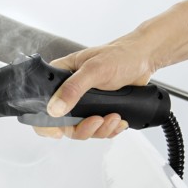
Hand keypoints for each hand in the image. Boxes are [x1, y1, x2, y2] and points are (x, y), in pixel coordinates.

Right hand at [34, 35, 155, 139]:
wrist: (144, 58)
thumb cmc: (119, 55)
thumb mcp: (94, 70)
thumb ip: (73, 89)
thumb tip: (55, 109)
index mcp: (60, 78)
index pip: (42, 105)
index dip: (45, 123)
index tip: (58, 132)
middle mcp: (68, 93)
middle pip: (64, 124)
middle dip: (82, 128)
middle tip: (97, 120)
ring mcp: (84, 104)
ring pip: (82, 129)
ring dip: (99, 129)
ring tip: (114, 117)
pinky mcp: (98, 111)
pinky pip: (98, 130)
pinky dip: (109, 129)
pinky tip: (118, 120)